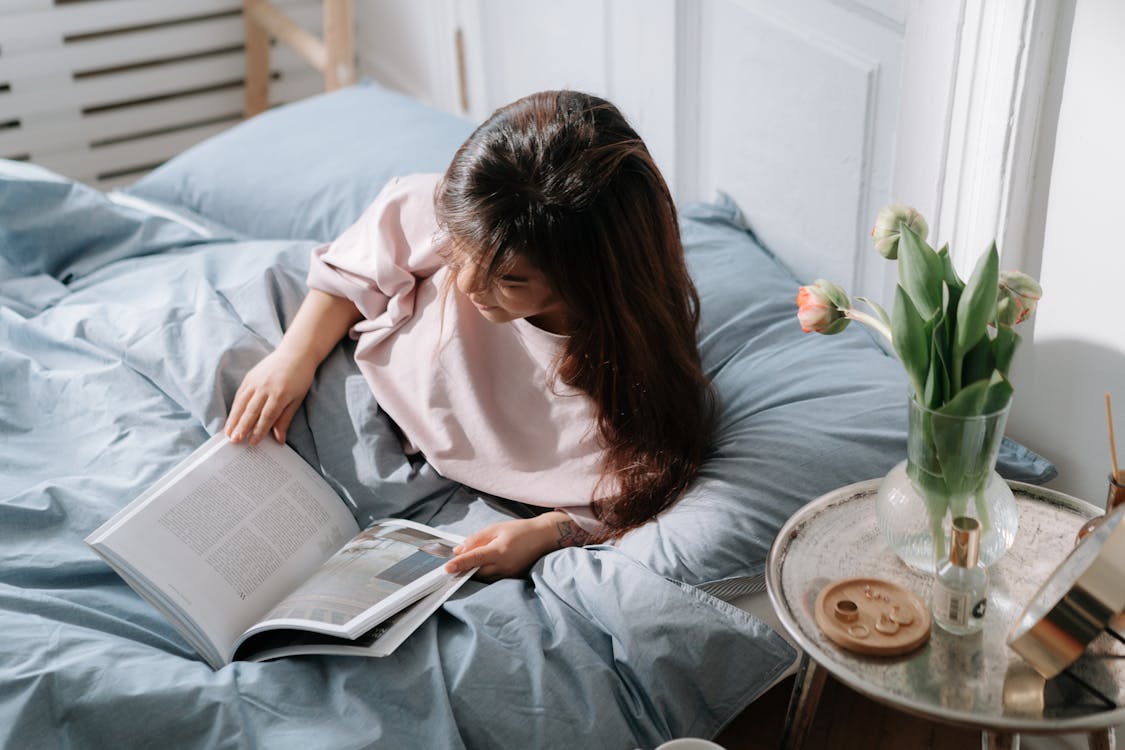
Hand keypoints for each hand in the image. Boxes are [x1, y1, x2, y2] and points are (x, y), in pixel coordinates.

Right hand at [225, 348, 316, 444]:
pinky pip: (240, 394)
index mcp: (280, 394)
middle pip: (251, 411)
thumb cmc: (300, 377)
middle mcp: (265, 387)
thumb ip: (286, 418)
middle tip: (234, 441)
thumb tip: (279, 439)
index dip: (259, 430)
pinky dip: (234, 407)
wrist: (296, 352)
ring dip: (234, 419)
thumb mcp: (297, 399)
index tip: (253, 442)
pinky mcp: (249, 377)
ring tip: (228, 433)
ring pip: (242, 403)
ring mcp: (255, 381)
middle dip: (242, 427)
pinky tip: (231, 418)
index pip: (267, 416)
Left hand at [443, 514, 565, 580]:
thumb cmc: (520, 530)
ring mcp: (509, 574)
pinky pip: (493, 578)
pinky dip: (486, 573)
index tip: (446, 568)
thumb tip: (458, 550)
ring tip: (472, 562)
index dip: (459, 563)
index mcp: (499, 550)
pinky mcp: (513, 578)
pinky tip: (486, 565)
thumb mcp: (496, 528)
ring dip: (475, 572)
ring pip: (484, 577)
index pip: (474, 559)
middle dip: (465, 569)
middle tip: (454, 565)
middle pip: (477, 572)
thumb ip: (476, 539)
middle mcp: (504, 565)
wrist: (544, 538)